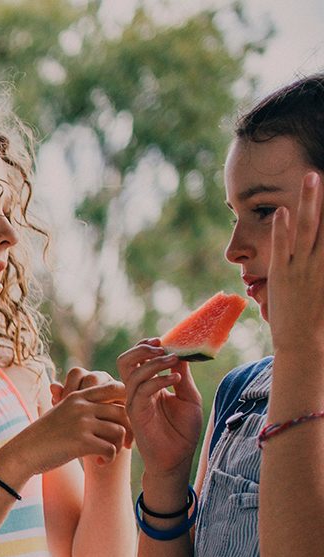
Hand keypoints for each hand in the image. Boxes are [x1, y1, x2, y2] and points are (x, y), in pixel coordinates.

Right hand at [6, 376, 129, 477]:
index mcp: (79, 397)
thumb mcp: (61, 412)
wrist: (23, 453)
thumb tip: (107, 400)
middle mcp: (82, 406)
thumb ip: (82, 405)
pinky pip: (110, 449)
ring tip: (108, 454)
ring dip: (118, 447)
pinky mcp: (81, 442)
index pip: (115, 388)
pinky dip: (109, 458)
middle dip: (128, 429)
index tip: (124, 420)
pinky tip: (100, 462)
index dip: (127, 402)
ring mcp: (82, 423)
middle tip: (124, 444)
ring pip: (119, 431)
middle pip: (122, 411)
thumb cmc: (44, 436)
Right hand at [119, 340, 202, 480]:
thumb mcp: (189, 397)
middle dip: (141, 349)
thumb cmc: (182, 431)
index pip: (138, 359)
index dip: (147, 345)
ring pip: (132, 372)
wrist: (176, 459)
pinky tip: (175, 379)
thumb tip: (180, 351)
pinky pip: (142, 390)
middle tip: (161, 346)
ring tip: (173, 361)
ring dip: (154, 362)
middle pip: (125, 361)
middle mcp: (137, 392)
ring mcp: (135, 402)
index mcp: (148, 386)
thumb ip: (182, 376)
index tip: (164, 340)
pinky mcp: (136, 414)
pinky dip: (159, 380)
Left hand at [268, 172, 323, 356]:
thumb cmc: (315, 316)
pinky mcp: (283, 276)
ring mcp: (302, 267)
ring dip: (308, 201)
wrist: (302, 340)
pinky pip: (282, 247)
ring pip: (307, 228)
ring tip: (310, 177)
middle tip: (320, 171)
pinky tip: (281, 210)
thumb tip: (320, 248)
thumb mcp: (323, 288)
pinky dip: (281, 229)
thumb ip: (322, 265)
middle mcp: (320, 261)